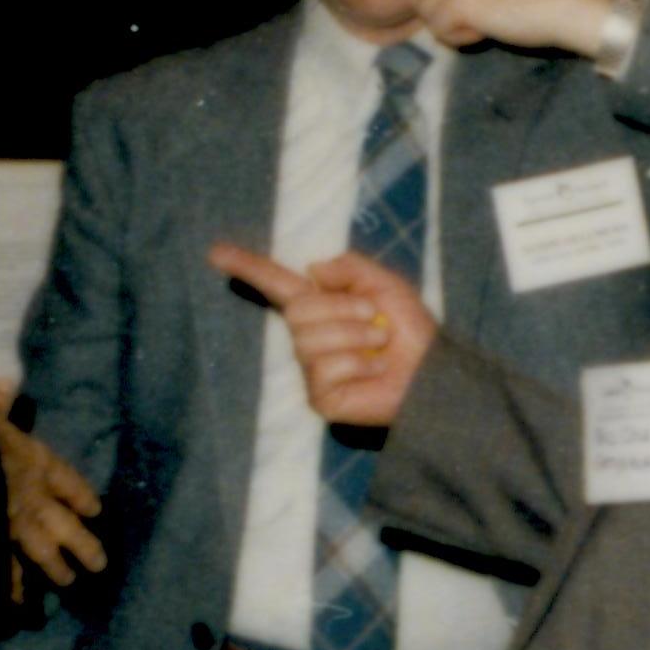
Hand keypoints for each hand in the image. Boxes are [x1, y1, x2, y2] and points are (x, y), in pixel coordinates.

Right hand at [0, 378, 105, 591]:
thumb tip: (6, 382)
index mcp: (37, 463)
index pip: (68, 481)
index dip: (81, 495)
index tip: (95, 510)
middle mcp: (34, 497)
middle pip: (66, 525)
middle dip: (83, 544)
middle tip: (100, 564)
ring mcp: (17, 524)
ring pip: (44, 550)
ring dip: (56, 567)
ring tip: (68, 582)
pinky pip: (8, 568)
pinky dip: (12, 586)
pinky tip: (18, 604)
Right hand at [207, 244, 436, 428]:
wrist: (432, 373)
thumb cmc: (412, 332)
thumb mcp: (385, 285)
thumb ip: (350, 268)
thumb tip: (311, 270)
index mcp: (321, 307)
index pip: (277, 285)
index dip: (248, 268)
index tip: (216, 252)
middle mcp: (308, 338)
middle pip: (299, 310)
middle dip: (343, 310)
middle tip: (376, 321)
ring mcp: (311, 370)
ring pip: (312, 340)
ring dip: (356, 337)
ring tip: (380, 348)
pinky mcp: (320, 398)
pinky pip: (325, 370)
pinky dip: (359, 366)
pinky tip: (375, 372)